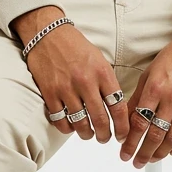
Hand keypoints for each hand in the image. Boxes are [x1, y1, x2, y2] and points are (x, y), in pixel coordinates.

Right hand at [15, 8, 129, 143]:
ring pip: (80, 123)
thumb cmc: (75, 46)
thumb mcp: (99, 60)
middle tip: (105, 138)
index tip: (123, 134)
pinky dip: (67, 128)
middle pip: (100, 120)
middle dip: (105, 135)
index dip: (122, 126)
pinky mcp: (50, 93)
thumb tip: (115, 107)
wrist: (48, 34)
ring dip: (86, 134)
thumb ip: (107, 82)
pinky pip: (60, 120)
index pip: (118, 106)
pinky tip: (70, 127)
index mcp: (102, 73)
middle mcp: (86, 82)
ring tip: (88, 134)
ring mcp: (66, 88)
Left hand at [118, 21, 171, 167]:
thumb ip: (138, 96)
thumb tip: (126, 117)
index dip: (130, 141)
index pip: (138, 122)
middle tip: (135, 162)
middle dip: (143, 152)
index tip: (124, 151)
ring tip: (152, 160)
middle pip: (155, 135)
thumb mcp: (149, 73)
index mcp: (155, 88)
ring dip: (161, 153)